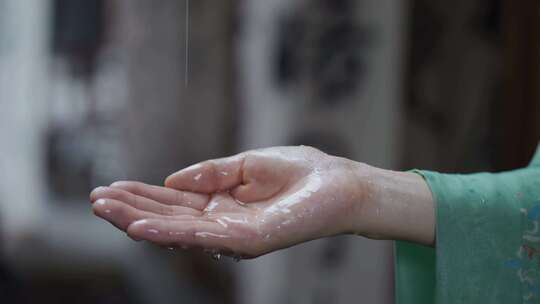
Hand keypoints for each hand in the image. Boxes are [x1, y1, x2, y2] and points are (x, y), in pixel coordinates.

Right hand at [90, 146, 367, 258]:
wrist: (337, 184)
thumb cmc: (299, 172)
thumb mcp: (246, 164)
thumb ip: (209, 173)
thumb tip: (170, 177)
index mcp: (220, 202)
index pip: (172, 200)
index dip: (141, 195)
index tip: (109, 187)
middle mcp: (221, 221)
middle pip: (168, 217)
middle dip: (131, 208)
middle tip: (95, 200)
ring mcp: (232, 234)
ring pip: (178, 230)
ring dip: (141, 221)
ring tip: (107, 211)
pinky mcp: (247, 240)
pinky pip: (203, 236)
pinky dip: (171, 233)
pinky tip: (142, 226)